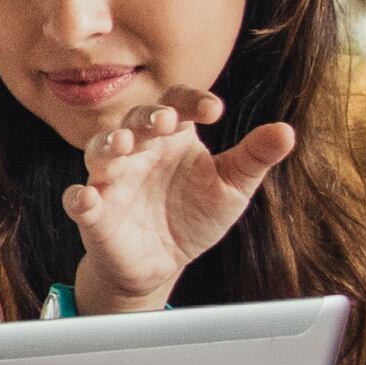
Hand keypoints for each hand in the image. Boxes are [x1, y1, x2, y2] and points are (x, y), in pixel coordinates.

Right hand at [62, 88, 303, 313]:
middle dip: (148, 117)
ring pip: (99, 150)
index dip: (192, 100)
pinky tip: (88, 198)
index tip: (214, 111)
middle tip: (166, 121)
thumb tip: (287, 131)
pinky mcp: (94, 213)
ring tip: (123, 145)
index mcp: (173, 137)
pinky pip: (78, 199)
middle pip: (135, 120)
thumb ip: (255, 157)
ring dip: (108, 144)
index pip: (178, 103)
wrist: (163, 263)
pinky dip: (79, 197)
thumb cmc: (194, 215)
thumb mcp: (232, 187)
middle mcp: (139, 150)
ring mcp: (113, 179)